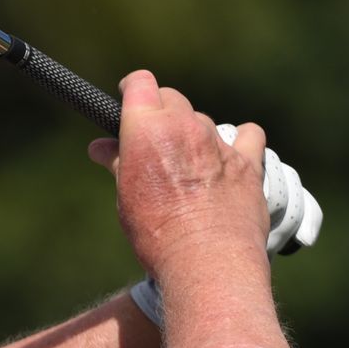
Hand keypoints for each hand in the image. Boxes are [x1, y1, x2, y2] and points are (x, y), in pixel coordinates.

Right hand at [89, 70, 269, 277]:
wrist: (207, 263)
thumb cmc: (158, 234)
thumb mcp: (125, 197)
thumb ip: (117, 163)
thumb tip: (100, 147)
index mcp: (149, 129)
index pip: (140, 84)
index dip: (132, 88)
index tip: (129, 98)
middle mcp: (186, 127)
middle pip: (172, 98)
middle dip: (160, 113)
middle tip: (151, 141)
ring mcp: (219, 143)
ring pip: (203, 121)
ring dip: (192, 135)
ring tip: (186, 166)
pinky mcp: (248, 162)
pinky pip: (247, 136)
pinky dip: (238, 142)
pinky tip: (227, 158)